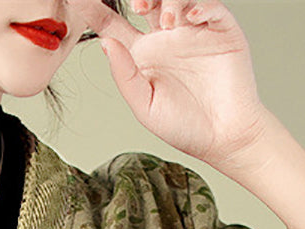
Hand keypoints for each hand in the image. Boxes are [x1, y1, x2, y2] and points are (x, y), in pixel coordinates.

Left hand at [69, 0, 270, 169]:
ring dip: (169, 2)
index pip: (115, 25)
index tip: (80, 0)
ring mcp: (194, 32)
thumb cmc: (185, 127)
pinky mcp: (222, 31)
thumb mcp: (145, 105)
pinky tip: (191, 17)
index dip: (98, 11)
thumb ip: (124, 75)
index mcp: (144, 55)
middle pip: (148, 1)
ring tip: (166, 22)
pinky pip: (212, 7)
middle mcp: (167, 38)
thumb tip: (104, 43)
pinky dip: (202, 5)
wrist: (223, 139)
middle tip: (136, 5)